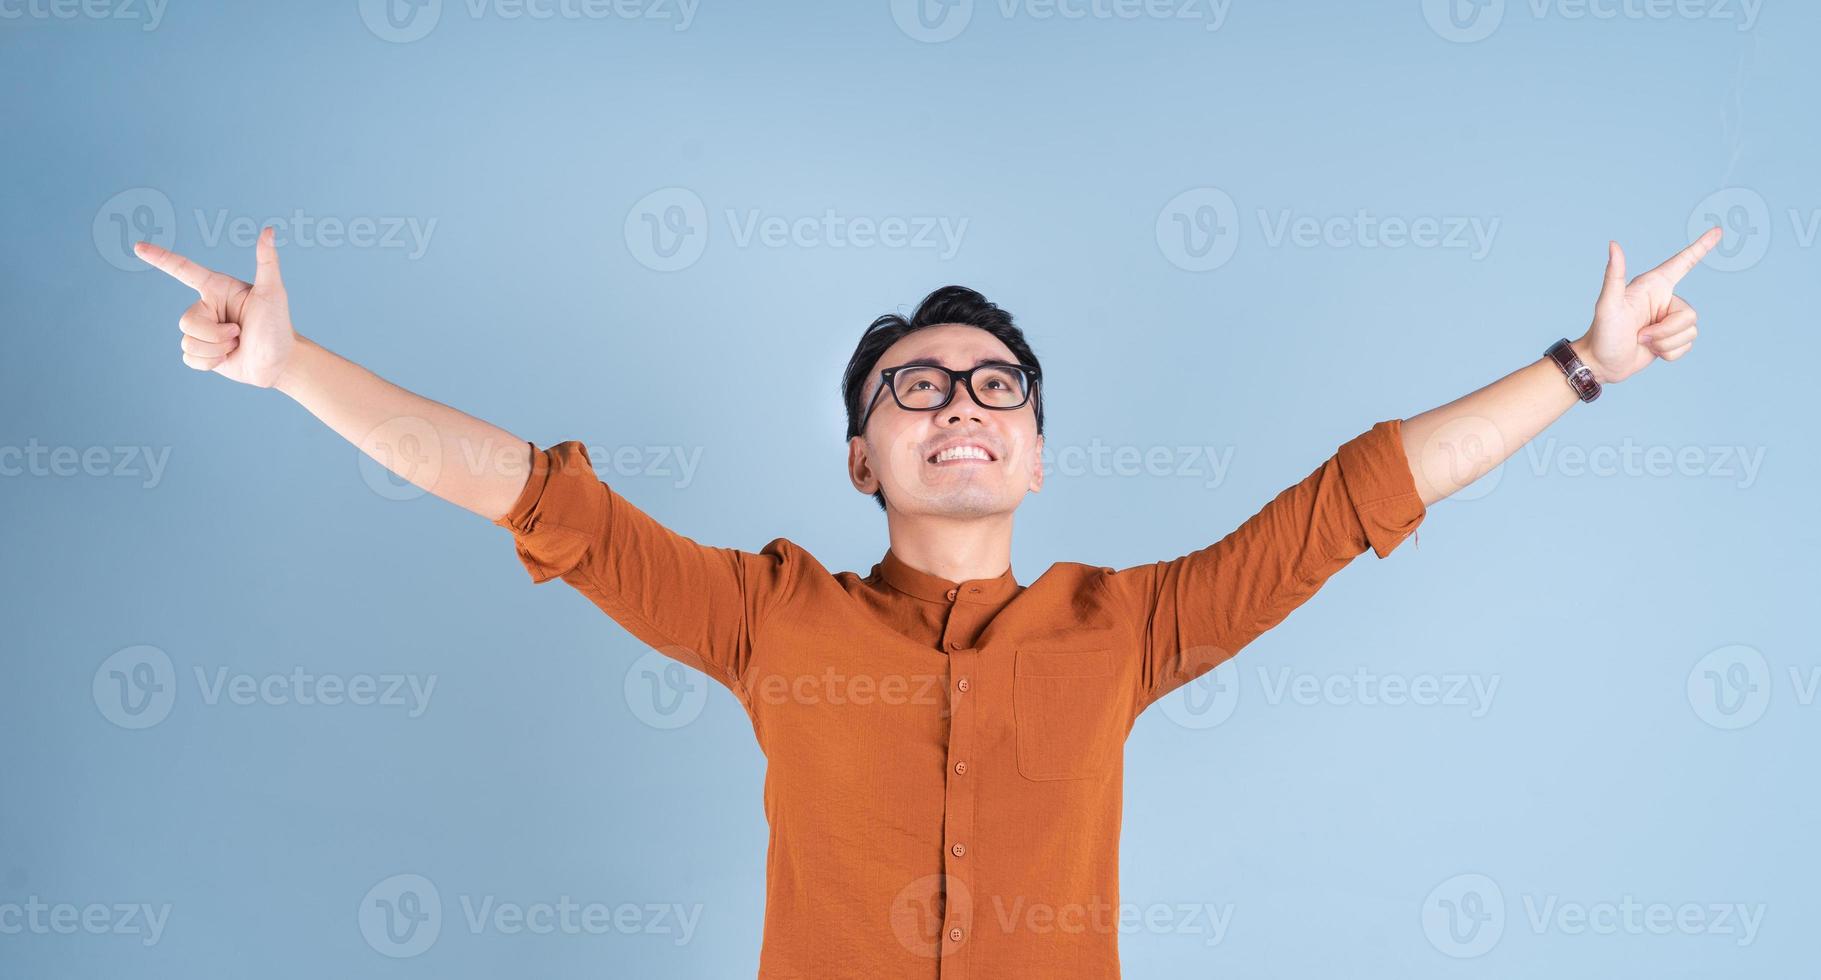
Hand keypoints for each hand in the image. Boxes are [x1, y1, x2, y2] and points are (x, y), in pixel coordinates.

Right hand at [134, 226, 296, 387]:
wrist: (281, 363)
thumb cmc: (279, 325)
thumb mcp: (273, 292)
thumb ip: (268, 262)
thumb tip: (269, 230)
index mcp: (217, 288)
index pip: (183, 270)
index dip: (160, 258)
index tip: (138, 247)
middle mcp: (207, 307)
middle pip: (187, 320)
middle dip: (215, 333)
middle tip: (240, 333)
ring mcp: (203, 330)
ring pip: (188, 341)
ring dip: (216, 349)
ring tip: (237, 344)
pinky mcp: (202, 352)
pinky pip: (189, 358)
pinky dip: (209, 362)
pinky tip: (227, 358)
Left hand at [1572, 227, 1719, 384]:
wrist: (1601, 363)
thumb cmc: (1601, 333)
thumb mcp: (1607, 305)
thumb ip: (1614, 275)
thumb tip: (1613, 245)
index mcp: (1653, 285)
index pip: (1683, 262)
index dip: (1701, 247)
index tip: (1718, 231)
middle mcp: (1664, 299)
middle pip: (1690, 315)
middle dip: (1666, 332)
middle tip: (1640, 335)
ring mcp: (1668, 320)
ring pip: (1690, 332)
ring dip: (1665, 344)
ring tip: (1642, 341)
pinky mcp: (1671, 338)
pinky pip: (1686, 346)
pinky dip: (1668, 353)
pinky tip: (1650, 350)